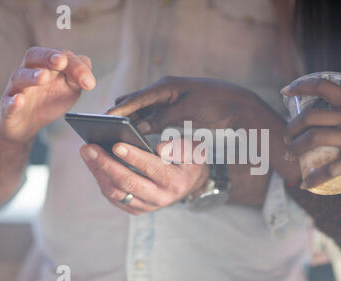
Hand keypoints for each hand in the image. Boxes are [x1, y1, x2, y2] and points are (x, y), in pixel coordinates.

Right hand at [0, 47, 95, 142]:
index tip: (89, 82)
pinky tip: (19, 100)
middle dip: (48, 56)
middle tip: (61, 61)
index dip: (76, 66)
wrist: (28, 122)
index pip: (61, 56)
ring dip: (32, 76)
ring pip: (20, 76)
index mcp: (48, 65)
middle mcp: (30, 72)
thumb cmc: (50, 99)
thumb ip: (79, 79)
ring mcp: (17, 88)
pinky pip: (8, 102)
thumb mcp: (70, 88)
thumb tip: (89, 80)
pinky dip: (13, 101)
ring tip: (43, 77)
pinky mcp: (8, 107)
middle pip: (35, 56)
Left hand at [80, 139, 208, 214]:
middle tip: (89, 147)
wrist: (191, 183)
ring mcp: (146, 205)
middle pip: (127, 182)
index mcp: (174, 181)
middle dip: (106, 164)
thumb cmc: (189, 162)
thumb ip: (178, 147)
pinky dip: (102, 181)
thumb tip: (158, 147)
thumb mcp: (193, 151)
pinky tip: (93, 165)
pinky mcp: (136, 208)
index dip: (133, 157)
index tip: (116, 145)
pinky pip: (114, 198)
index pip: (151, 168)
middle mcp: (160, 197)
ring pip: (116, 192)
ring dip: (98, 172)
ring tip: (87, 153)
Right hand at [106, 76, 264, 131]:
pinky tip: (136, 133)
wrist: (235, 105)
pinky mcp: (173, 109)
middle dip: (121, 113)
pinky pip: (153, 116)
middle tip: (104, 128)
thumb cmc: (214, 104)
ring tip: (115, 132)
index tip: (104, 118)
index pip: (136, 98)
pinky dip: (144, 124)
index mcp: (165, 87)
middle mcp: (163, 91)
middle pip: (135, 102)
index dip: (120, 109)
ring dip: (131, 120)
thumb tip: (138, 128)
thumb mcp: (187, 112)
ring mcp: (168, 100)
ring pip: (143, 110)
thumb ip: (162, 118)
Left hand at [282, 78, 340, 188]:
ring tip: (291, 155)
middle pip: (310, 117)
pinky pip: (329, 170)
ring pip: (313, 140)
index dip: (301, 86)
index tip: (286, 92)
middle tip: (287, 137)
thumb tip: (335, 117)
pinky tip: (307, 183)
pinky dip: (313, 178)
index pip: (323, 86)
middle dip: (291, 128)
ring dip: (295, 149)